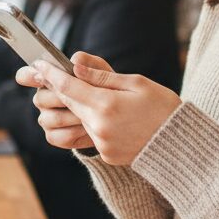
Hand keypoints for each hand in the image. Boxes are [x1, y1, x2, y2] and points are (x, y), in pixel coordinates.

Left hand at [17, 51, 180, 165]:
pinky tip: (104, 115)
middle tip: (48, 75)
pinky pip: (88, 134)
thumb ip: (102, 76)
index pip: (67, 86)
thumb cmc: (162, 107)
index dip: (50, 74)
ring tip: (83, 95)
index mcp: (107, 105)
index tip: (38, 64)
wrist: (180, 144)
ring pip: (75, 119)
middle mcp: (99, 126)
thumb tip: (74, 65)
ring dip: (73, 107)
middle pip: (67, 103)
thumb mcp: (136, 83)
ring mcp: (101, 143)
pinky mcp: (106, 154)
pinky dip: (90, 122)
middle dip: (55, 88)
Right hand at [17, 59, 94, 151]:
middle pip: (39, 99)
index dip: (27, 75)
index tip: (39, 74)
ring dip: (71, 116)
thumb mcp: (100, 72)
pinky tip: (88, 128)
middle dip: (61, 98)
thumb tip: (75, 61)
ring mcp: (46, 118)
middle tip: (82, 97)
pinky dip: (75, 132)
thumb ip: (89, 63)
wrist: (112, 116)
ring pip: (49, 118)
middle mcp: (43, 98)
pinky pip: (58, 136)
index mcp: (48, 79)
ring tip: (91, 114)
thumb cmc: (103, 88)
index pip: (25, 75)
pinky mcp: (54, 136)